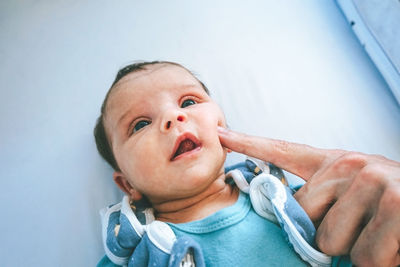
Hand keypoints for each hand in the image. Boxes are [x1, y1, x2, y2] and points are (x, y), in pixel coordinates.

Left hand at [218, 127, 399, 265]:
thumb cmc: (394, 205)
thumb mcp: (356, 195)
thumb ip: (324, 198)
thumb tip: (290, 213)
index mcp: (337, 162)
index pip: (283, 150)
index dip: (249, 142)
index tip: (221, 134)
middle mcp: (352, 165)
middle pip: (304, 215)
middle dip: (327, 234)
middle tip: (360, 227)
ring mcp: (374, 182)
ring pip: (331, 241)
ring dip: (355, 252)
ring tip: (380, 236)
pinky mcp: (397, 205)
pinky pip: (364, 257)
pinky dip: (380, 263)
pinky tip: (395, 247)